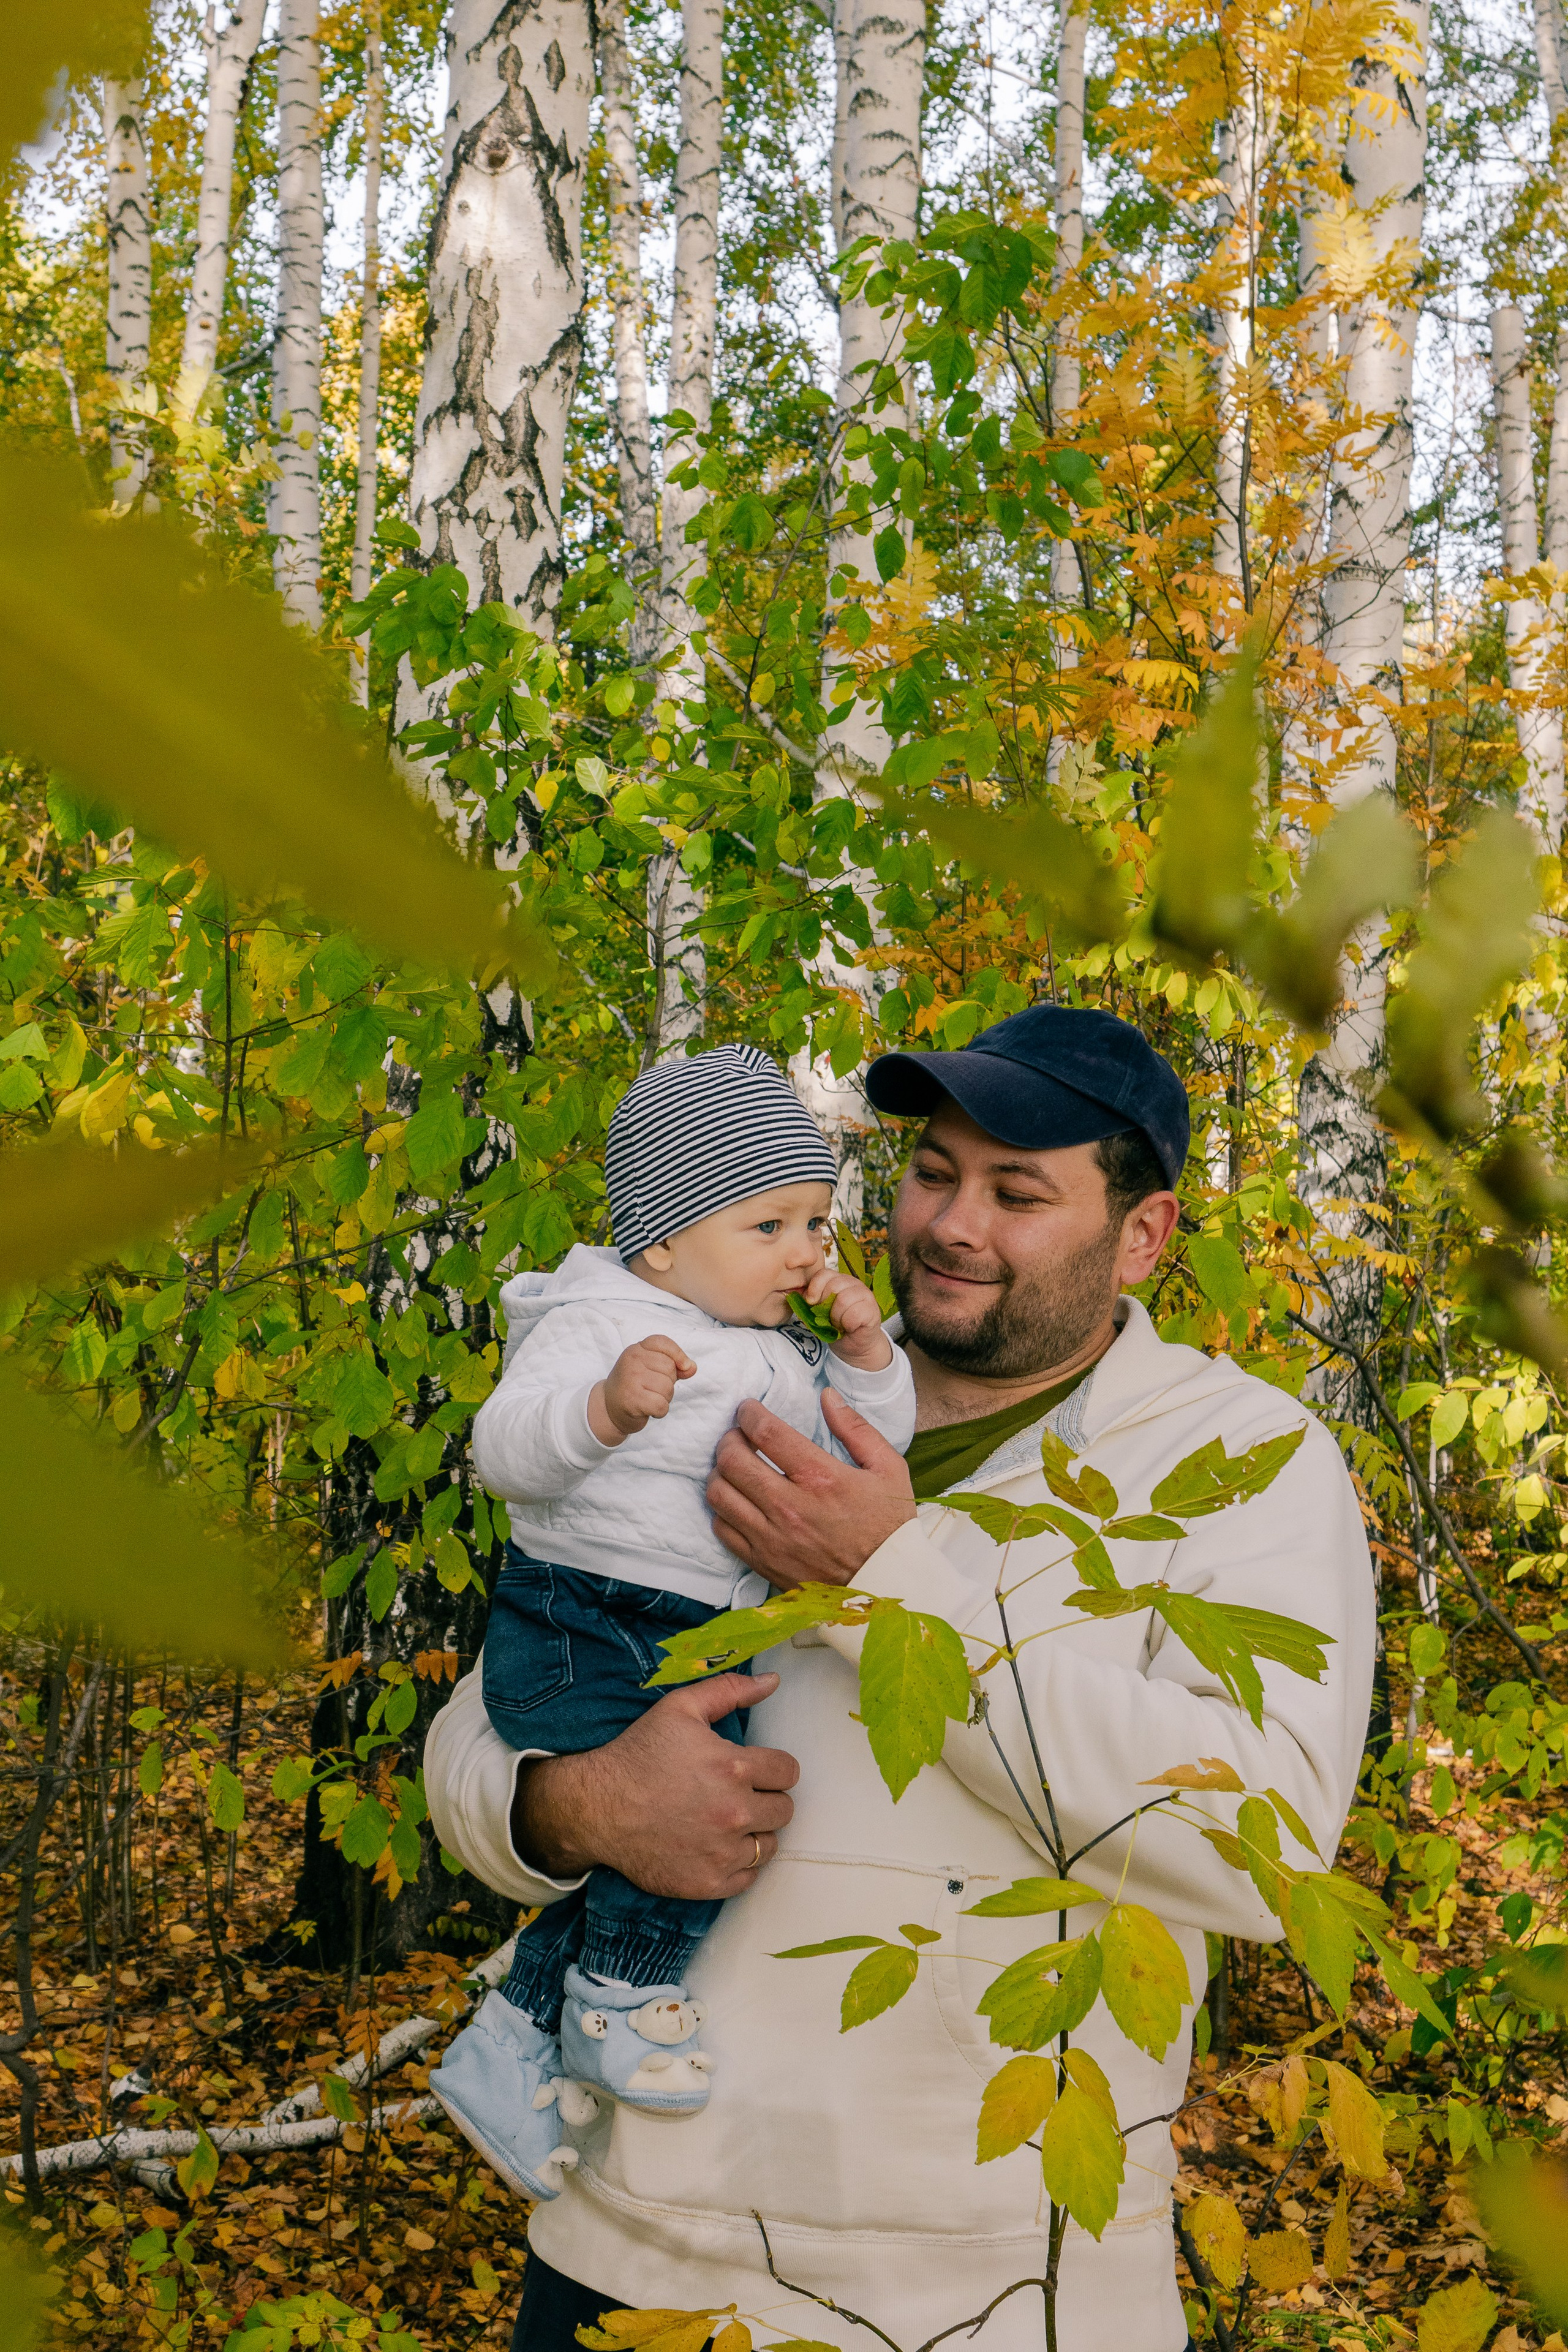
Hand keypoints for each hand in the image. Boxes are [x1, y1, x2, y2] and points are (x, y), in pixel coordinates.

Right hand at [509, 1674, 797, 1897]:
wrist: (597, 1808)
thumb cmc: (639, 1754)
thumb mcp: (680, 1708)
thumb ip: (730, 1689)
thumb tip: (773, 1681)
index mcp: (733, 1768)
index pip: (788, 1772)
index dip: (773, 1769)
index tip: (753, 1770)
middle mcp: (735, 1813)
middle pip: (783, 1810)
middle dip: (765, 1800)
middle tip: (737, 1795)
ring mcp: (723, 1852)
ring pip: (768, 1846)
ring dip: (754, 1833)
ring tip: (726, 1822)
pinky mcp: (709, 1883)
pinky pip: (749, 1877)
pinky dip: (738, 1865)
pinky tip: (715, 1847)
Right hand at [590, 1334, 695, 1443]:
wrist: (609, 1408)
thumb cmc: (635, 1386)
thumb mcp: (653, 1370)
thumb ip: (675, 1365)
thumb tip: (692, 1367)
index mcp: (637, 1349)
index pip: (662, 1342)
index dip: (678, 1354)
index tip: (683, 1366)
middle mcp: (632, 1360)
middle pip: (670, 1368)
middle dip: (669, 1382)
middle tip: (653, 1388)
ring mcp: (630, 1379)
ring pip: (667, 1388)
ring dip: (665, 1398)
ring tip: (650, 1398)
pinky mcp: (632, 1399)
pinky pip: (661, 1405)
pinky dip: (660, 1411)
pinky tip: (649, 1409)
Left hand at [707, 1390, 916, 1588]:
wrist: (887, 1584)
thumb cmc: (889, 1525)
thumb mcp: (889, 1468)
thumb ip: (856, 1428)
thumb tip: (827, 1395)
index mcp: (821, 1478)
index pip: (766, 1432)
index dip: (748, 1413)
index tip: (747, 1409)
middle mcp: (790, 1507)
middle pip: (732, 1460)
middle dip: (729, 1438)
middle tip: (738, 1435)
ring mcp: (772, 1537)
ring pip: (719, 1493)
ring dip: (720, 1472)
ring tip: (733, 1466)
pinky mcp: (763, 1562)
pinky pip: (722, 1528)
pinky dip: (723, 1509)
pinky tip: (738, 1500)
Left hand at [797, 1266, 891, 1370]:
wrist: (854, 1345)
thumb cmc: (835, 1327)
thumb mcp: (818, 1312)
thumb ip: (810, 1302)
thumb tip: (796, 1295)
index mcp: (839, 1280)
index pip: (824, 1274)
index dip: (814, 1288)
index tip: (811, 1303)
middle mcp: (853, 1284)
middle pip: (833, 1286)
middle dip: (825, 1307)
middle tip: (828, 1318)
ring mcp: (865, 1295)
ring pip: (843, 1300)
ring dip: (836, 1317)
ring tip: (839, 1324)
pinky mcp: (872, 1310)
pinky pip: (854, 1314)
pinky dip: (847, 1325)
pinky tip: (849, 1328)